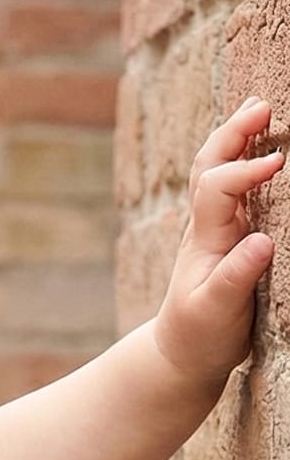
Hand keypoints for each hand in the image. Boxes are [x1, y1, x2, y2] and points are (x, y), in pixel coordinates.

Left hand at [153, 96, 281, 387]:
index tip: (278, 161)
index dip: (244, 169)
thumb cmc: (199, 334)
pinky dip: (244, 160)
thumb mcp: (215, 312)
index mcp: (205, 239)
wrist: (182, 354)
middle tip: (262, 105)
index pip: (217, 188)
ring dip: (235, 137)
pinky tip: (261, 146)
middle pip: (209, 165)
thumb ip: (235, 278)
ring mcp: (216, 228)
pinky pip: (233, 189)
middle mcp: (207, 226)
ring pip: (215, 170)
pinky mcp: (229, 237)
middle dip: (232, 133)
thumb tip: (261, 243)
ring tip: (259, 109)